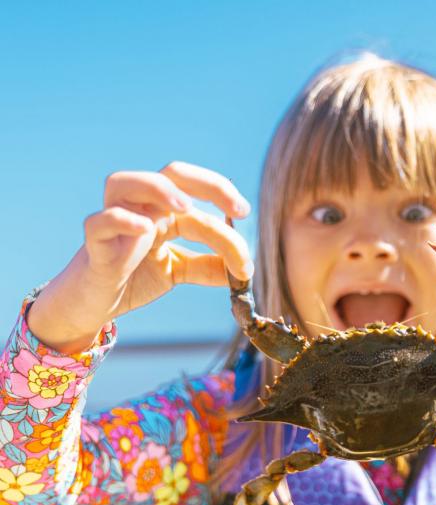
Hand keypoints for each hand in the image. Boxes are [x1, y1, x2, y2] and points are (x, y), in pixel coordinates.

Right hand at [29, 162, 253, 352]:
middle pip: (170, 173)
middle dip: (206, 184)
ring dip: (158, 189)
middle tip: (236, 209)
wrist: (94, 303)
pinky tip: (145, 229)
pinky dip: (120, 220)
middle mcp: (139, 207)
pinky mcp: (96, 245)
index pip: (197, 191)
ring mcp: (115, 222)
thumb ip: (209, 267)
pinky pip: (99, 222)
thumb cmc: (134, 277)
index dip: (223, 196)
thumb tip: (244, 273)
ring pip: (124, 182)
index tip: (246, 213)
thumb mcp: (179, 270)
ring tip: (186, 208)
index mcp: (162, 209)